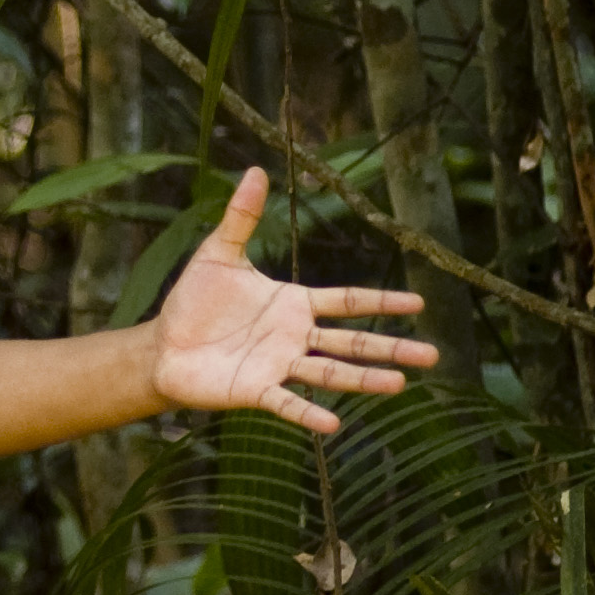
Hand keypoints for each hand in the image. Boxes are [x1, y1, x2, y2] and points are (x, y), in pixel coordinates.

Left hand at [151, 166, 438, 433]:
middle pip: (351, 341)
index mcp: (293, 304)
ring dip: (364, 379)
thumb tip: (256, 170)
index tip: (418, 303)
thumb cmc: (193, 301)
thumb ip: (241, 217)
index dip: (381, 301)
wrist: (162, 345)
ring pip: (330, 374)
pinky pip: (287, 403)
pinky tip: (334, 424)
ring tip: (400, 384)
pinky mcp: (255, 390)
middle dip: (390, 347)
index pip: (347, 301)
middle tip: (433, 355)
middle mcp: (294, 337)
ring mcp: (278, 365)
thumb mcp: (218, 253)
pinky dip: (308, 413)